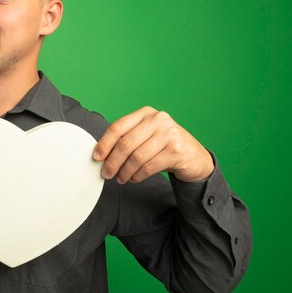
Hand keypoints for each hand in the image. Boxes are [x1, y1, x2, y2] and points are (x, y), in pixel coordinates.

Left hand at [93, 106, 213, 183]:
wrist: (194, 156)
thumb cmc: (164, 146)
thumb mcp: (146, 135)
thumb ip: (127, 138)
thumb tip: (101, 154)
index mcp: (145, 113)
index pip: (118, 127)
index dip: (104, 144)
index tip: (97, 157)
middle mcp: (158, 120)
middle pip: (126, 143)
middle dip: (112, 161)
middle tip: (106, 173)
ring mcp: (169, 134)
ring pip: (136, 157)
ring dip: (124, 171)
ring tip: (120, 178)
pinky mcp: (176, 151)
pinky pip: (148, 167)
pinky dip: (137, 176)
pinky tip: (133, 179)